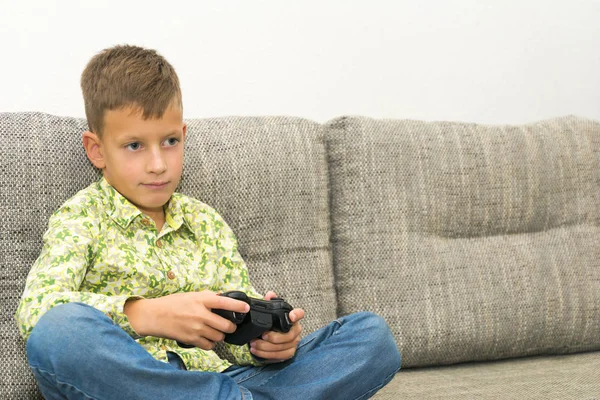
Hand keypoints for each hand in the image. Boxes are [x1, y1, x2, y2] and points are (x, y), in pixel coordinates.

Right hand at [124, 290, 249, 349]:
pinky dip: (211, 343)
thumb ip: (207, 297)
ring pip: (219, 337)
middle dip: (231, 327)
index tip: (246, 308)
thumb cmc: (171, 304)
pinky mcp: (191, 339)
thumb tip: (222, 297)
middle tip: (229, 326)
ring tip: (215, 331)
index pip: (224, 302)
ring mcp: (196, 328)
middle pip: (226, 325)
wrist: (153, 316)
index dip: (238, 306)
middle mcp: (200, 314)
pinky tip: (207, 338)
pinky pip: (209, 346)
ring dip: (220, 335)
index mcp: (201, 300)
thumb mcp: (190, 295)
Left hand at [249, 291, 304, 362]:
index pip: (300, 314)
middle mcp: (296, 331)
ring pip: (283, 348)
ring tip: (253, 344)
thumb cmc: (270, 323)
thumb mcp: (268, 312)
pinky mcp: (288, 353)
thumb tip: (270, 295)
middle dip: (274, 337)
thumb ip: (269, 303)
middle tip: (261, 336)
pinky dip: (267, 355)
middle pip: (289, 336)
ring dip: (266, 347)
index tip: (291, 316)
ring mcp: (293, 343)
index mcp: (292, 318)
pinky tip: (256, 351)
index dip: (297, 315)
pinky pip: (280, 356)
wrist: (268, 337)